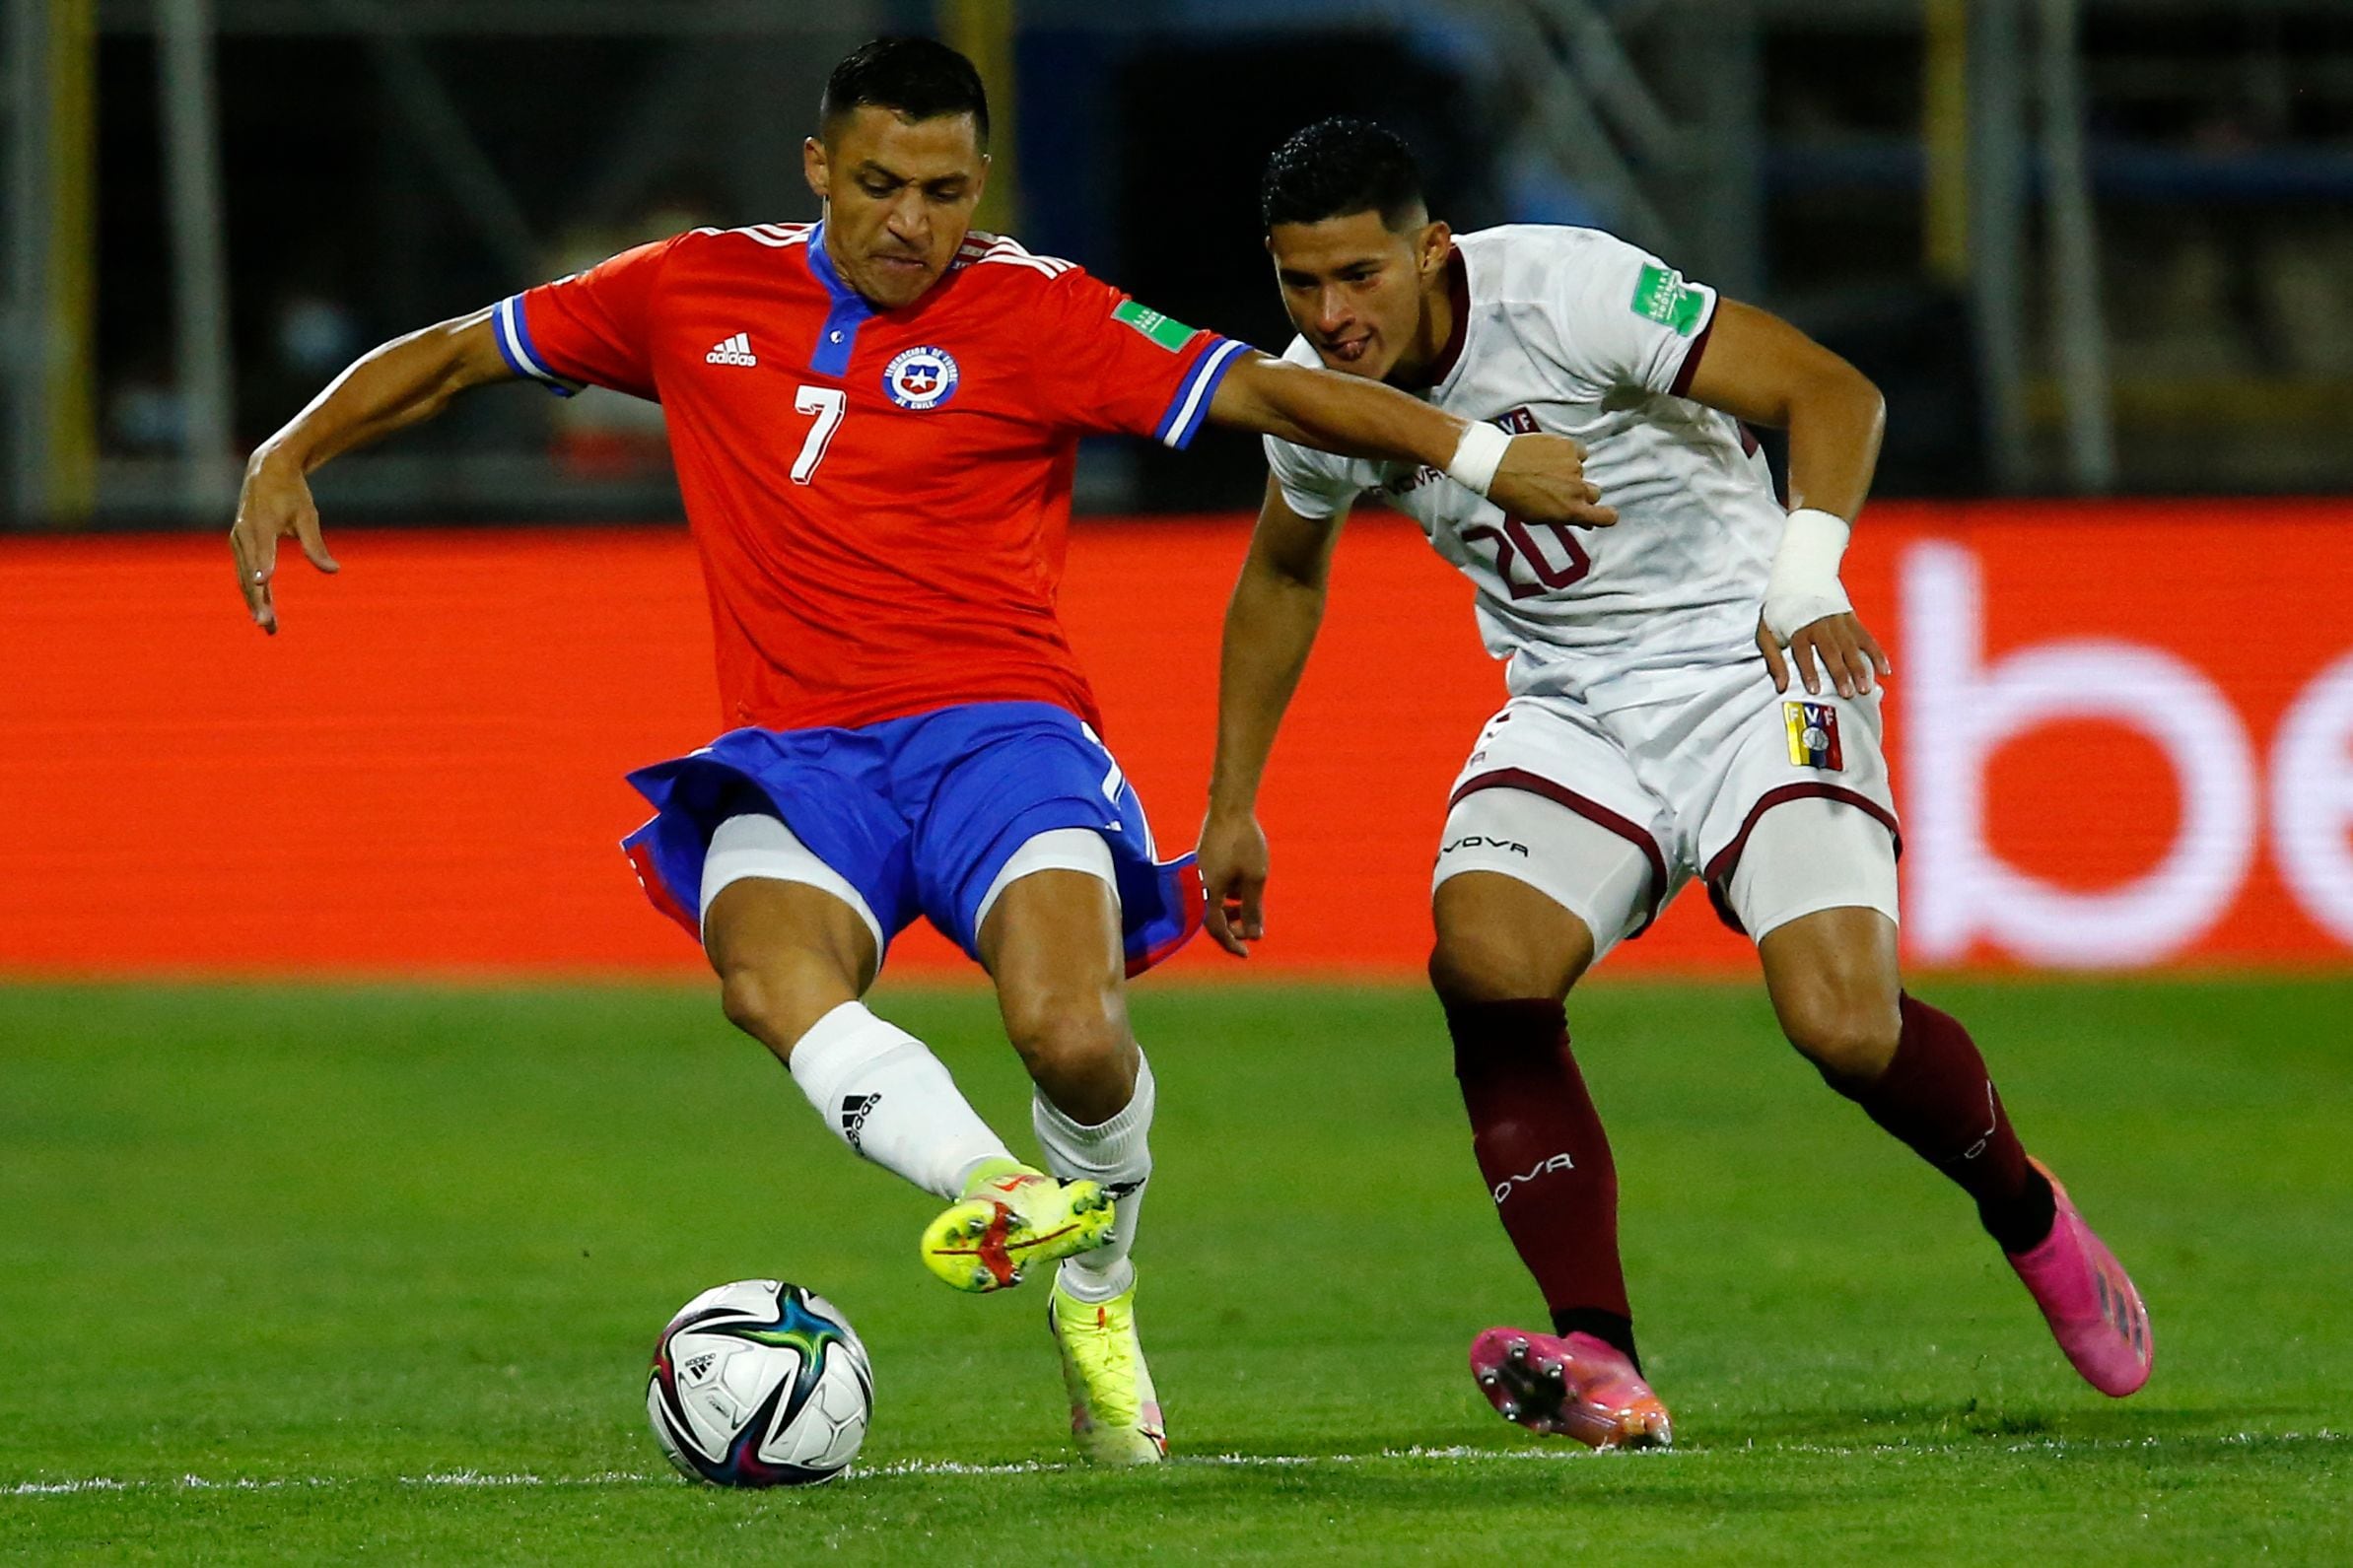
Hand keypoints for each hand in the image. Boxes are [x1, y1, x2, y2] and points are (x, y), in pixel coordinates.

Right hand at [229, 449, 338, 633]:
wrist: (267, 471)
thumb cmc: (291, 494)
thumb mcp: (308, 516)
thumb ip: (316, 545)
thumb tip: (333, 570)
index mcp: (261, 524)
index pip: (263, 550)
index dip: (263, 567)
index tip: (264, 584)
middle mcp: (244, 534)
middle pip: (249, 573)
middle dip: (258, 600)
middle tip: (266, 624)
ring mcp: (238, 540)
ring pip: (244, 577)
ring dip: (255, 602)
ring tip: (269, 627)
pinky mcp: (238, 544)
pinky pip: (244, 573)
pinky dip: (253, 592)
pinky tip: (264, 610)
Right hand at [1197, 806, 1269, 957]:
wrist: (1229, 808)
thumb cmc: (1244, 842)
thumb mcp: (1255, 879)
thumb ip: (1253, 910)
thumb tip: (1253, 936)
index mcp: (1208, 892)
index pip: (1216, 929)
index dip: (1232, 943)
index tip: (1246, 953)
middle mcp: (1197, 886)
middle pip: (1211, 919)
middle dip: (1231, 928)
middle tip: (1251, 932)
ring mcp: (1197, 874)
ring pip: (1211, 904)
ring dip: (1230, 912)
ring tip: (1250, 909)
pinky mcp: (1200, 865)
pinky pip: (1211, 890)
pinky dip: (1226, 896)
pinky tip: (1242, 889)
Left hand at [1484, 434, 1617, 528]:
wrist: (1495, 465)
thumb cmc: (1511, 496)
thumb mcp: (1536, 517)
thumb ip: (1563, 518)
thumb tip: (1584, 521)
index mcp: (1570, 510)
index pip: (1606, 517)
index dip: (1606, 515)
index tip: (1602, 513)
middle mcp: (1576, 489)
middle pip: (1594, 493)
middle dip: (1582, 493)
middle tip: (1561, 488)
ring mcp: (1574, 466)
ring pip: (1582, 470)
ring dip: (1570, 471)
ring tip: (1546, 468)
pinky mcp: (1568, 446)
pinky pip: (1578, 451)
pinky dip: (1568, 453)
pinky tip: (1550, 455)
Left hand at [1758, 610, 1889, 697]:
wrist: (1800, 577)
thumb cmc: (1780, 612)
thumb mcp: (1766, 633)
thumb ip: (1772, 660)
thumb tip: (1781, 687)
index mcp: (1798, 628)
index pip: (1803, 652)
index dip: (1809, 671)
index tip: (1815, 690)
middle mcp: (1820, 624)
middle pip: (1832, 651)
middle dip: (1841, 673)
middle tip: (1848, 694)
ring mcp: (1839, 621)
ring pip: (1852, 647)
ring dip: (1860, 668)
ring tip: (1865, 688)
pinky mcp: (1852, 619)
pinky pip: (1867, 639)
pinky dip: (1877, 654)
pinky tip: (1885, 671)